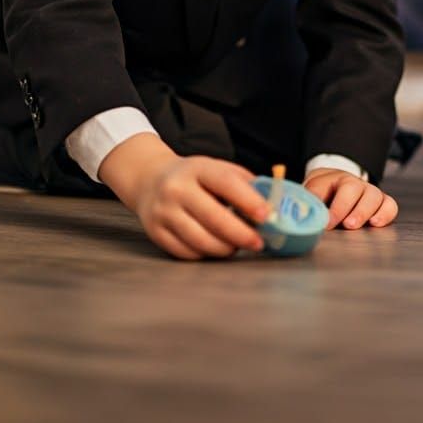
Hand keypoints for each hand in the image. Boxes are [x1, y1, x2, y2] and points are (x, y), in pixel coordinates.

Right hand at [100, 133, 267, 259]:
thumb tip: (272, 205)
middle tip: (259, 242)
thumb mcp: (216, 168)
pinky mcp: (155, 233)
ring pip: (200, 240)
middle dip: (241, 234)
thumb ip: (243, 183)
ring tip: (238, 246)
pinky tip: (216, 248)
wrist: (150, 179)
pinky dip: (206, 254)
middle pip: (213, 217)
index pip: (226, 182)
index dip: (248, 200)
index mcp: (197, 168)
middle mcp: (176, 189)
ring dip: (225, 248)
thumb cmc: (194, 176)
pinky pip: (186, 252)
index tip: (267, 215)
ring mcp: (163, 212)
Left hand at [303, 168, 397, 229]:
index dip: (318, 202)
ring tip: (352, 225)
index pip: (321, 187)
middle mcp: (351, 183)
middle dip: (342, 207)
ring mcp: (369, 191)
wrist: (339, 188)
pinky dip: (385, 214)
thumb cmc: (323, 197)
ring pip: (373, 196)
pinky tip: (375, 224)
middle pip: (350, 188)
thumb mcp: (309, 198)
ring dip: (362, 211)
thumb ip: (304, 205)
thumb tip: (298, 218)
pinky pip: (390, 205)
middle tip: (334, 222)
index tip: (318, 220)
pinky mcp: (382, 202)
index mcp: (328, 179)